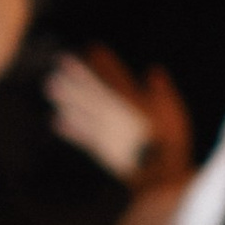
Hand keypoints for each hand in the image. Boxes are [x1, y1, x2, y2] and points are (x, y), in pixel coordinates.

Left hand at [47, 46, 194, 189]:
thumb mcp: (173, 113)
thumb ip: (162, 90)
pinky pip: (82, 136)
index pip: (116, 77)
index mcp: (134, 103)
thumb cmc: (171, 142)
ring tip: (50, 86)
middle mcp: (115, 115)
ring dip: (67, 98)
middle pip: (93, 91)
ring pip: (83, 110)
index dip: (104, 62)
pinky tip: (56, 121)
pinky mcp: (102, 151)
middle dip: (77, 76)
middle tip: (60, 61)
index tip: (91, 48)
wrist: (160, 176)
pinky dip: (69, 129)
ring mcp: (106, 133)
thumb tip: (153, 69)